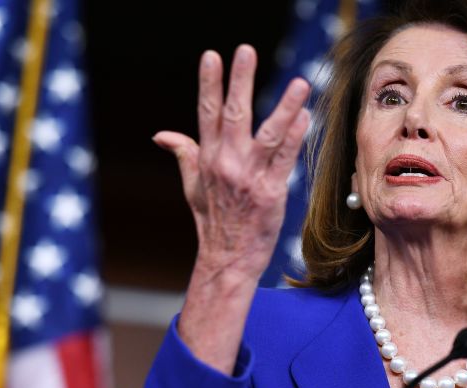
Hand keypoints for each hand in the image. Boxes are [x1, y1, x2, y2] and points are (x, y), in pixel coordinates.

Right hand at [154, 45, 310, 278]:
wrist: (227, 258)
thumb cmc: (213, 220)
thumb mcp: (192, 186)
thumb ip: (182, 154)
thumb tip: (161, 135)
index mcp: (207, 158)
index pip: (206, 113)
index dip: (209, 83)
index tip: (212, 56)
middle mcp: (226, 163)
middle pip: (232, 114)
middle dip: (239, 81)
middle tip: (245, 51)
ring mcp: (248, 177)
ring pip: (267, 135)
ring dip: (284, 107)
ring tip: (300, 83)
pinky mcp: (270, 192)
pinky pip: (284, 160)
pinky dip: (294, 137)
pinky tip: (305, 117)